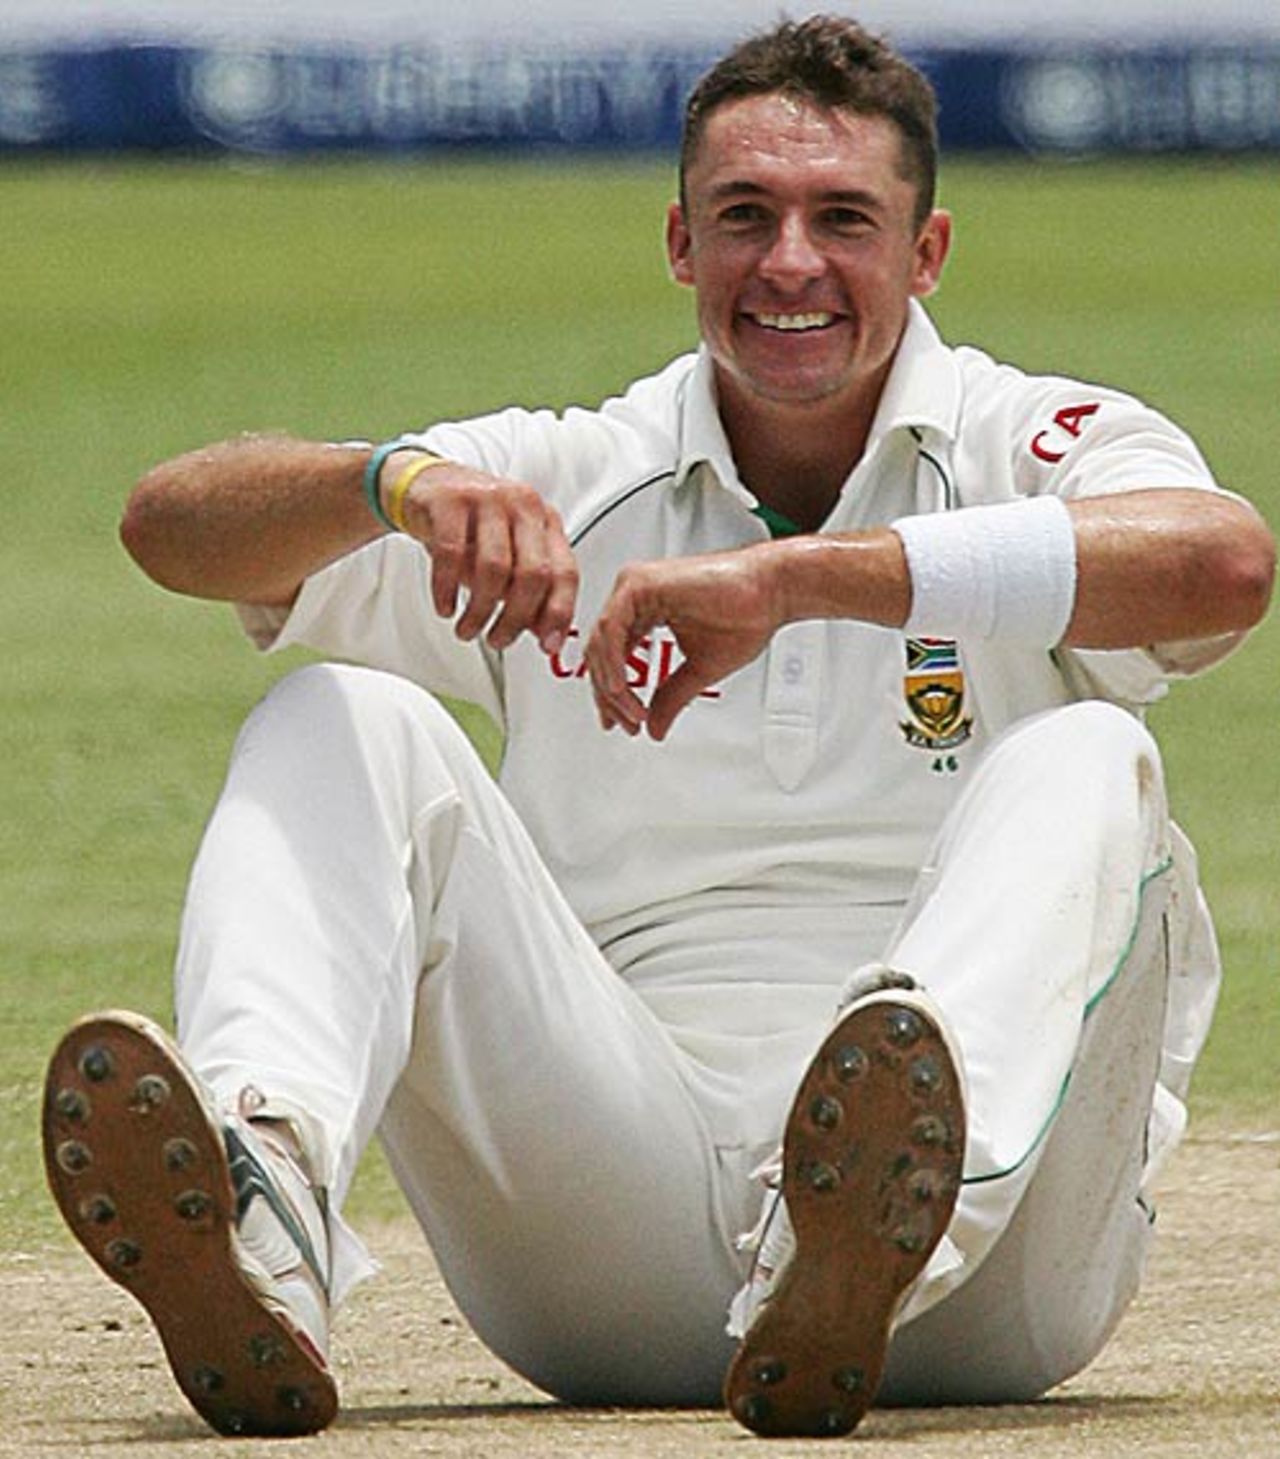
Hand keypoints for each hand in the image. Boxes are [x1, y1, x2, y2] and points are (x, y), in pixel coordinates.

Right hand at [390, 454, 578, 652]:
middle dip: (514, 619)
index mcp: (545, 521)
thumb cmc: (472, 526)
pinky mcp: (451, 500)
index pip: (565, 572)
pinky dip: (447, 589)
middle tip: (497, 640)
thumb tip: (547, 635)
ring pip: (493, 568)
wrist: (427, 486)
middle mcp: (523, 505)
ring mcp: (488, 498)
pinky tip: (445, 606)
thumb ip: (530, 594)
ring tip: (467, 628)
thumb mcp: (507, 558)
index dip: (559, 613)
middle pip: (532, 574)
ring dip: (479, 610)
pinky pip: (452, 554)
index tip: (547, 644)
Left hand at [585, 546, 784, 739]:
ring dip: (611, 685)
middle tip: (625, 724)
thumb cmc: (745, 617)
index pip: (611, 657)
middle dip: (609, 696)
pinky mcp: (640, 584)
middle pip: (600, 652)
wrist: (771, 593)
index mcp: (644, 611)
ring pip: (600, 643)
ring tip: (630, 712)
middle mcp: (634, 597)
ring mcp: (635, 588)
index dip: (612, 695)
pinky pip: (610, 628)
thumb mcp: (698, 671)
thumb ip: (670, 697)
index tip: (621, 722)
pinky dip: (612, 662)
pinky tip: (622, 687)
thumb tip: (654, 728)